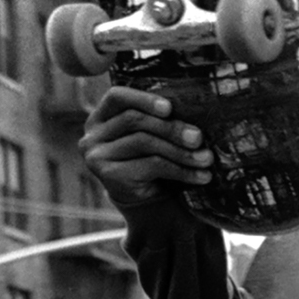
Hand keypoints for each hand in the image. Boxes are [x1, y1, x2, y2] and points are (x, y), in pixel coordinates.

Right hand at [80, 87, 214, 209]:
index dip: (143, 99)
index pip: (117, 97)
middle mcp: (92, 134)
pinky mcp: (109, 175)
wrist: (147, 202)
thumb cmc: (152, 161)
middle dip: (171, 128)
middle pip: (134, 120)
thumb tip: (194, 118)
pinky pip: (151, 165)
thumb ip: (161, 121)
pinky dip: (180, 170)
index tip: (170, 108)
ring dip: (181, 151)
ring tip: (206, 158)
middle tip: (199, 138)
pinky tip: (200, 175)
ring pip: (144, 142)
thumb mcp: (153, 136)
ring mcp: (97, 155)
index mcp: (102, 116)